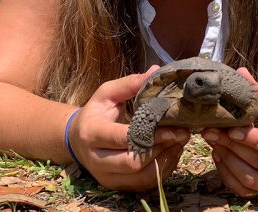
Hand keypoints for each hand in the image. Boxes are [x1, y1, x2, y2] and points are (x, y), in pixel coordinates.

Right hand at [68, 67, 189, 190]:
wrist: (76, 139)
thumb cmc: (95, 112)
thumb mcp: (106, 93)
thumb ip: (129, 84)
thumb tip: (155, 71)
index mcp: (92, 133)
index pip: (122, 138)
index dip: (150, 134)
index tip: (173, 127)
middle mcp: (97, 159)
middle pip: (133, 162)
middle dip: (161, 149)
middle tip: (182, 133)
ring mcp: (106, 176)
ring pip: (141, 176)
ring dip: (165, 160)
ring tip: (180, 142)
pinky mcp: (116, 186)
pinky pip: (143, 183)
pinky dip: (162, 169)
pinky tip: (172, 152)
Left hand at [201, 68, 257, 195]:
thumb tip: (240, 73)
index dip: (255, 141)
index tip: (232, 129)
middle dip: (232, 146)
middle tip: (211, 130)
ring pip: (249, 180)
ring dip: (227, 159)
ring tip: (212, 139)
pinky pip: (244, 188)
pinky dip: (227, 173)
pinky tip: (218, 153)